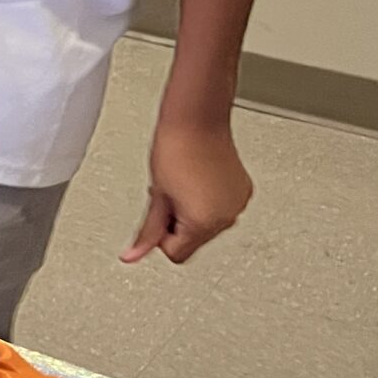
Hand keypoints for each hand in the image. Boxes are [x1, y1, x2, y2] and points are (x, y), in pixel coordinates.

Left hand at [122, 118, 252, 264]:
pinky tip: (199, 180)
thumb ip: (147, 232)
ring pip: (207, 226)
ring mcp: (238, 204)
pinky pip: (221, 209)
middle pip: (193, 241)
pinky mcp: (244, 191)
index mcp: (204, 222)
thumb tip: (132, 257)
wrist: (197, 120)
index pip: (176, 254)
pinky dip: (208, 201)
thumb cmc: (175, 150)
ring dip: (192, 212)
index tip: (159, 213)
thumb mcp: (156, 197)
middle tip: (170, 194)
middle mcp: (227, 217)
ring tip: (185, 184)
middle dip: (177, 223)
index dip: (161, 235)